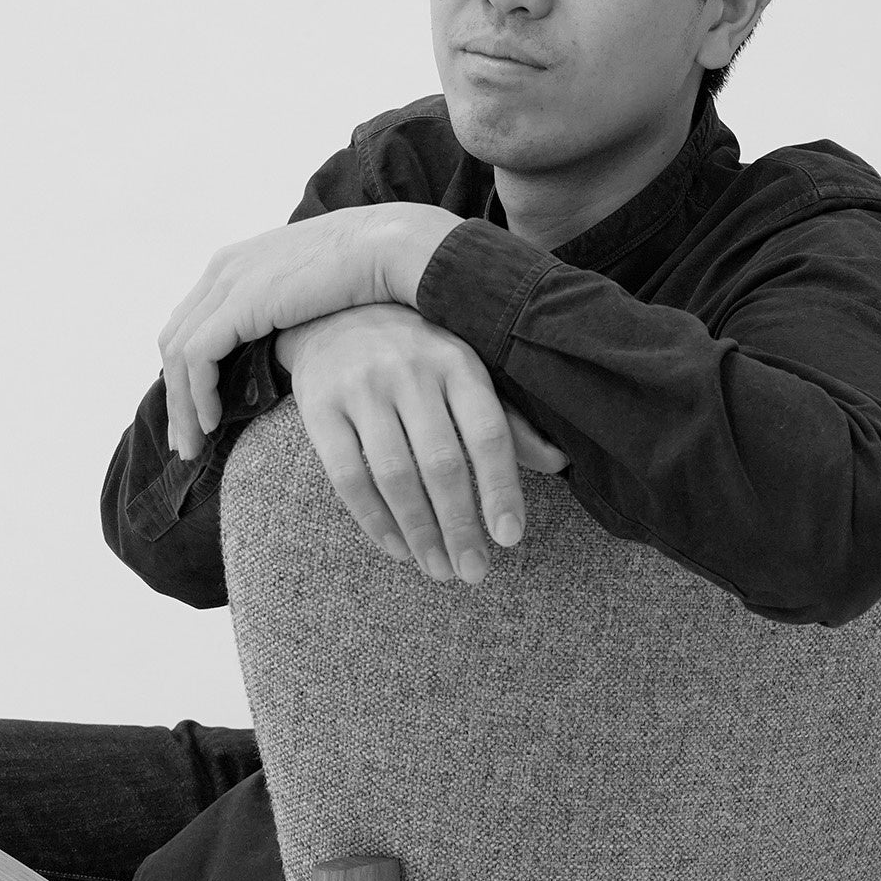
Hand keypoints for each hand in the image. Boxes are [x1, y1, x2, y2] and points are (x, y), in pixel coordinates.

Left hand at [159, 204, 460, 460]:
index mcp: (238, 263)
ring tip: (197, 445)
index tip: (198, 418)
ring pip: (177, 353)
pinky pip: (197, 358)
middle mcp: (224, 268)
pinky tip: (214, 422)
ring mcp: (228, 282)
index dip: (187, 374)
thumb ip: (287, 317)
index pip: (192, 324)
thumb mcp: (312, 295)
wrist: (391, 247)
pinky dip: (198, 394)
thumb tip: (288, 356)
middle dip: (176, 396)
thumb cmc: (369, 276)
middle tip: (187, 441)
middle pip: (175, 339)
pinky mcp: (240, 303)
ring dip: (183, 405)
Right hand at [275, 304, 568, 585]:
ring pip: (395, 475)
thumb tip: (560, 462)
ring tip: (439, 569)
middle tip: (472, 571)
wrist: (333, 309)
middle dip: (460, 526)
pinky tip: (397, 547)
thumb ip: (506, 418)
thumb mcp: (463, 371)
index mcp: (457, 362)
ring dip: (420, 532)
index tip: (509, 538)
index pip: (487, 433)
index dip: (501, 488)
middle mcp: (410, 370)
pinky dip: (374, 520)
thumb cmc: (415, 352)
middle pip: (442, 462)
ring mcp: (362, 387)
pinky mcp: (320, 406)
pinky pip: (347, 476)